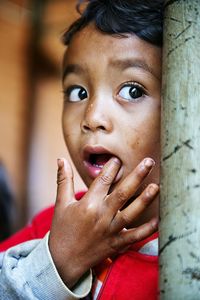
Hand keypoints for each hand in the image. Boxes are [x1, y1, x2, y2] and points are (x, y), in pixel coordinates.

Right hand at [49, 157, 158, 287]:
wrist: (63, 260)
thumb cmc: (62, 229)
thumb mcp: (61, 203)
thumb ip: (64, 180)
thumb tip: (61, 159)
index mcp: (88, 204)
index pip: (103, 180)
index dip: (112, 167)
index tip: (118, 158)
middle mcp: (102, 215)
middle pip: (123, 192)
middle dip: (137, 175)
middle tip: (149, 162)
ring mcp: (111, 230)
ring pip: (133, 212)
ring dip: (146, 199)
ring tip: (157, 186)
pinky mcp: (117, 243)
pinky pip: (136, 235)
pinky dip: (148, 229)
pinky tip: (158, 219)